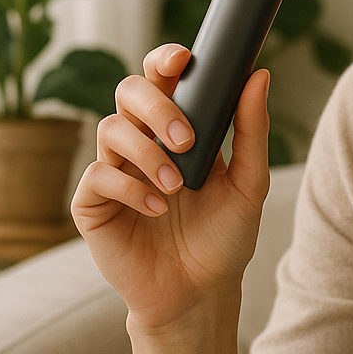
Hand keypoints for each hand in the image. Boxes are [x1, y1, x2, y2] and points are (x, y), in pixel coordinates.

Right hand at [72, 43, 271, 331]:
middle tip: (186, 140)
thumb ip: (252, 131)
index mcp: (176, 128)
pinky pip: (98, 175)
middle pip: (128, 91)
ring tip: (176, 186)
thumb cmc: (223, 238)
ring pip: (110, 128)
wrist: (200, 294)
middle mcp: (140, 142)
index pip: (162, 78)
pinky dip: (129, 187)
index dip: (165, 59)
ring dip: (147, 152)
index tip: (184, 59)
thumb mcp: (249, 185)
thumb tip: (260, 75)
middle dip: (157, 106)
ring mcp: (114, 170)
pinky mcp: (92, 204)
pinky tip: (156, 209)